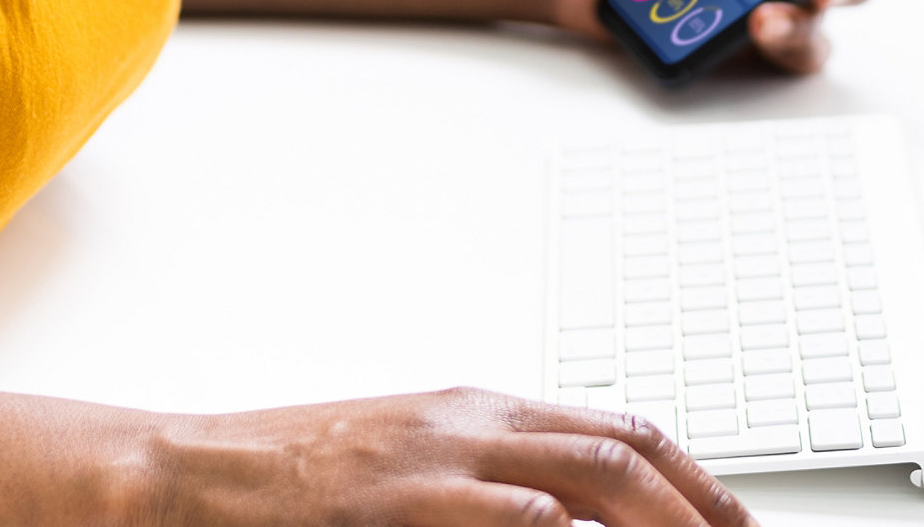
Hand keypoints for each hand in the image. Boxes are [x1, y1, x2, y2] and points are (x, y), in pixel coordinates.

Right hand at [135, 387, 748, 526]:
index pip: (620, 429)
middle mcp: (471, 422)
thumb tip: (567, 519)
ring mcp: (434, 459)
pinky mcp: (394, 500)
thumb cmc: (293, 479)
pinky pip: (507, 518)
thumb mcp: (408, 460)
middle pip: (622, 452)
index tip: (736, 524)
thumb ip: (488, 482)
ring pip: (584, 478)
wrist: (187, 473)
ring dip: (655, 522)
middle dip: (698, 508)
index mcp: (480, 408)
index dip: (694, 478)